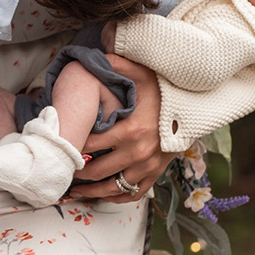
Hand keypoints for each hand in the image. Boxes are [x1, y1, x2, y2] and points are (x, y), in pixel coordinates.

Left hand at [67, 59, 171, 201]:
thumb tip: (96, 56)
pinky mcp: (155, 175)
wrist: (196, 109)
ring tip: (74, 188)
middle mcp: (138, 153)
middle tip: (61, 167)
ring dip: (91, 191)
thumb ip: (119, 67)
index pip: (91, 144)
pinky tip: (101, 195)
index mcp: (131, 131)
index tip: (58, 146)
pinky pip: (132, 194)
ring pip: (112, 188)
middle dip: (76, 171)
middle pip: (97, 170)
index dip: (72, 146)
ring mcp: (147, 168)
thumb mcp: (143, 75)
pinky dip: (114, 197)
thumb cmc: (166, 92)